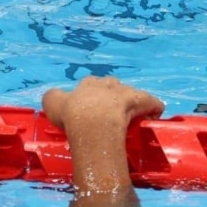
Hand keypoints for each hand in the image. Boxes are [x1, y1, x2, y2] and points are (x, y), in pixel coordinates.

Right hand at [42, 76, 164, 130]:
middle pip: (111, 85)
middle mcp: (107, 84)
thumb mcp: (52, 104)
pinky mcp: (140, 102)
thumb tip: (54, 96)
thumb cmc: (72, 115)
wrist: (91, 123)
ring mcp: (125, 92)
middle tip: (109, 113)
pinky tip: (154, 116)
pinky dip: (155, 107)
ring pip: (131, 92)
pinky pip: (153, 102)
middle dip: (112, 95)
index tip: (90, 108)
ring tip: (131, 116)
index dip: (91, 95)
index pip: (90, 84)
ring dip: (132, 102)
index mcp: (87, 84)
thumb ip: (52, 97)